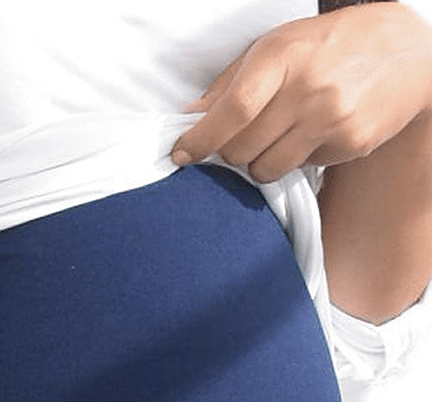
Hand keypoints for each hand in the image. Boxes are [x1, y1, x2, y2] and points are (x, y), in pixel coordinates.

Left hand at [170, 3, 431, 182]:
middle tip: (243, 136)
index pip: (232, 111)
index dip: (201, 139)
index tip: (181, 154)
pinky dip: (295, 159)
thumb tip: (190, 119)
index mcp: (283, 57)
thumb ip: (230, 84)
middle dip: (230, 151)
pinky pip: (299, 170)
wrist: (406, 49)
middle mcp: (308, 89)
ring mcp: (331, 119)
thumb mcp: (276, 47)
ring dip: (260, 161)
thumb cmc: (330, 45)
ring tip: (278, 135)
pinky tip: (311, 133)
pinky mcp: (350, 143)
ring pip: (265, 170)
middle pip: (241, 150)